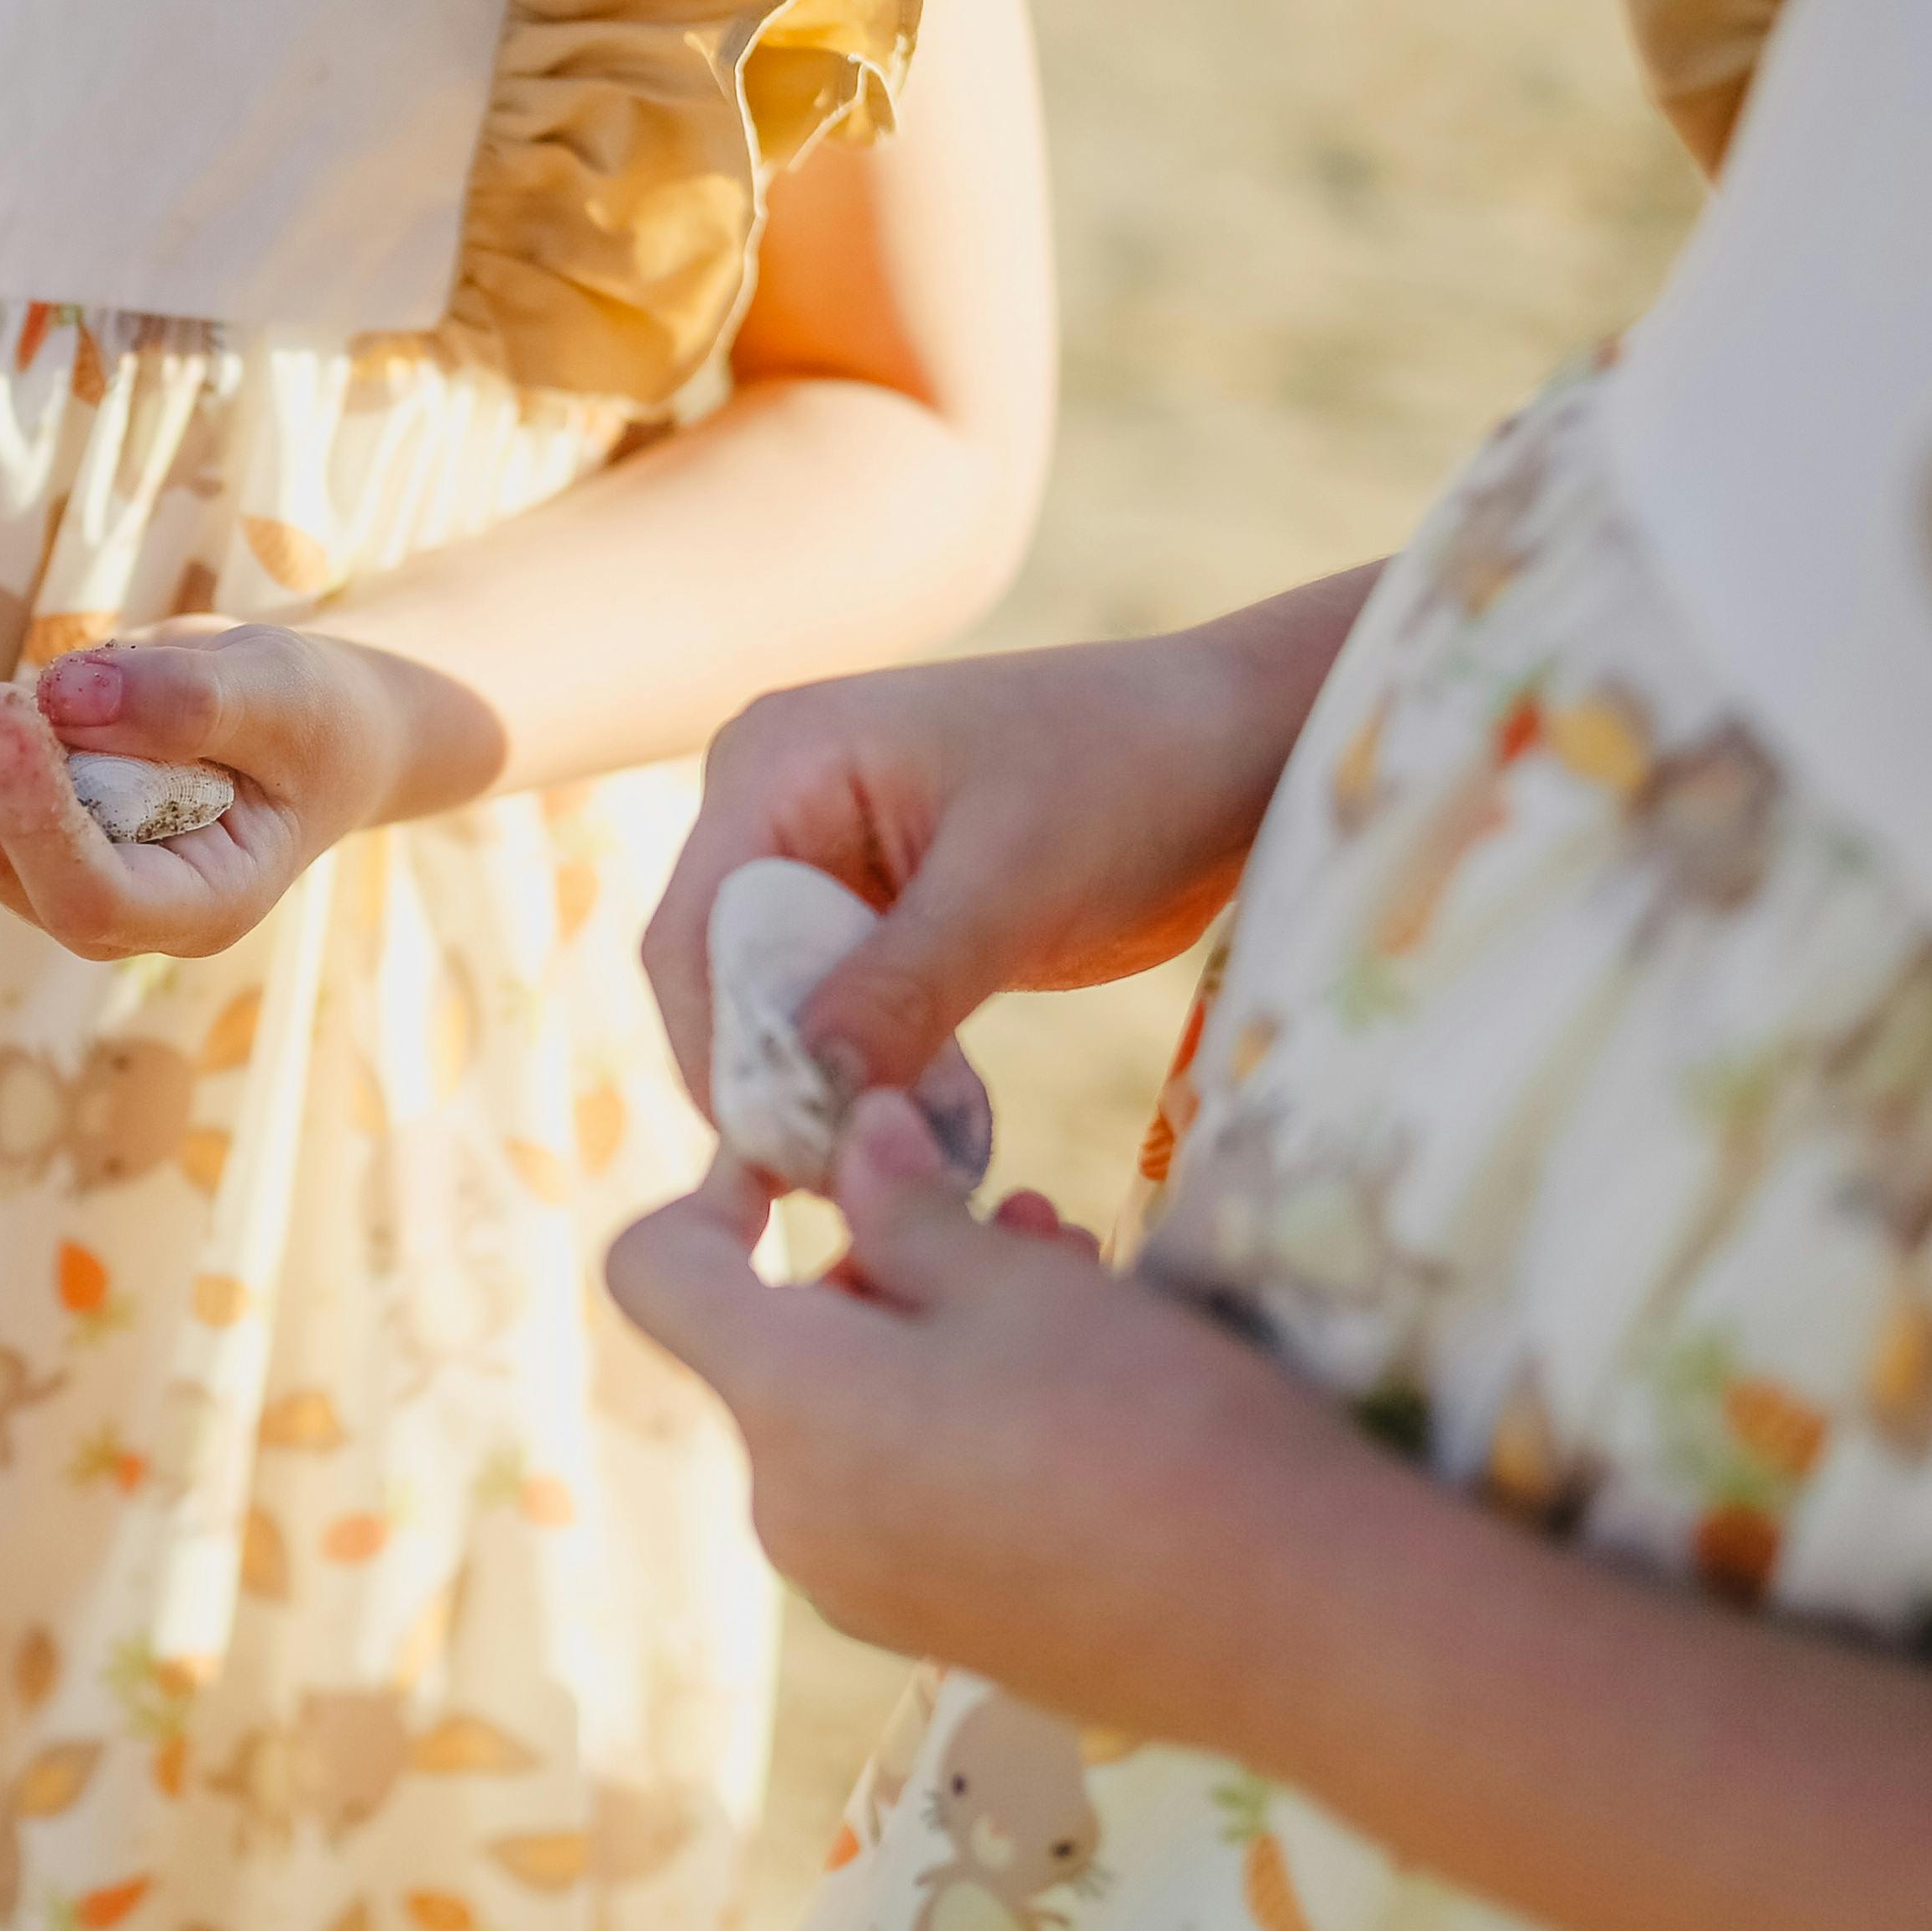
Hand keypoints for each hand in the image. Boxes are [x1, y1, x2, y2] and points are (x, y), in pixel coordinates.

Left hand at [0, 604, 411, 961]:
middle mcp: (104, 899)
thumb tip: (63, 692)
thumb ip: (193, 703)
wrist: (308, 722)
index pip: (90, 895)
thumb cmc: (316, 717)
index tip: (4, 710)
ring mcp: (44, 856)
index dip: (34, 816)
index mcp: (190, 904)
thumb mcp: (285, 697)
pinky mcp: (7, 801)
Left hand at [601, 1095, 1363, 1749]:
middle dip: (875, 1266)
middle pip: (773, 1347)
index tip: (819, 1160)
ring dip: (935, 1337)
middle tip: (1012, 1216)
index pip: (654, 1273)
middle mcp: (792, 1517)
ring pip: (852, 1419)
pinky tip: (1084, 1393)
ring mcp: (860, 1590)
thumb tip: (855, 1142)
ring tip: (1071, 1285)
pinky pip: (904, 1496)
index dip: (713, 1192)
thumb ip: (910, 1208)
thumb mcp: (1023, 1280)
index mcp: (787, 1413)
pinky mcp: (935, 1631)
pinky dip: (958, 1425)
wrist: (1301, 1629)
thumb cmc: (1156, 1425)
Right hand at [645, 599, 1349, 1115]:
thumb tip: (806, 1101)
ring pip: (774, 1004)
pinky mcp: (876, 906)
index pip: (694, 936)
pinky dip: (866, 1066)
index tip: (787, 1158)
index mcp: (776, 760)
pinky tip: (916, 1121)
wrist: (1237, 745)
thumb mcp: (1012, 885)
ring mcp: (821, 852)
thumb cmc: (1132, 774)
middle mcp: (772, 799)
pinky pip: (833, 1006)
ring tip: (882, 1162)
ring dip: (819, 1082)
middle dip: (770, 1077)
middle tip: (838, 1184)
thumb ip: (898, 989)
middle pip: (718, 977)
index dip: (724, 1054)